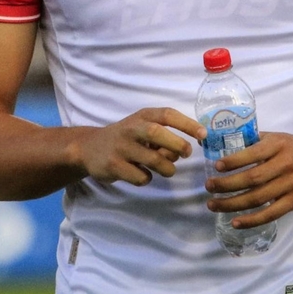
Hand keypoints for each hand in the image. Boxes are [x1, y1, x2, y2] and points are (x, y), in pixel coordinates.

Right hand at [76, 108, 206, 186]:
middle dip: (177, 144)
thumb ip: (163, 138)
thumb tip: (183, 151)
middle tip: (187, 153)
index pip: (167, 114)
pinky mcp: (114, 166)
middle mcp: (131, 128)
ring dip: (167, 168)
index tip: (203, 135)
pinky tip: (141, 174)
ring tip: (167, 169)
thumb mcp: (142, 130)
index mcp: (142, 116)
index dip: (187, 124)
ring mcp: (121, 147)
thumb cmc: (126, 138)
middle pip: (157, 133)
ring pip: (152, 160)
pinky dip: (147, 178)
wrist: (89, 148)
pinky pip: (140, 176)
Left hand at [205, 132, 292, 228]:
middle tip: (209, 187)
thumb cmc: (292, 148)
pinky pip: (271, 214)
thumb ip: (252, 141)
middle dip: (227, 184)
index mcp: (278, 146)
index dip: (234, 161)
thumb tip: (219, 141)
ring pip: (258, 198)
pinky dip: (252, 220)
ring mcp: (291, 185)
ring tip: (213, 204)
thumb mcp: (275, 138)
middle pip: (253, 178)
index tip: (216, 166)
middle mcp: (285, 165)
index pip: (253, 154)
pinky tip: (235, 222)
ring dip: (233, 204)